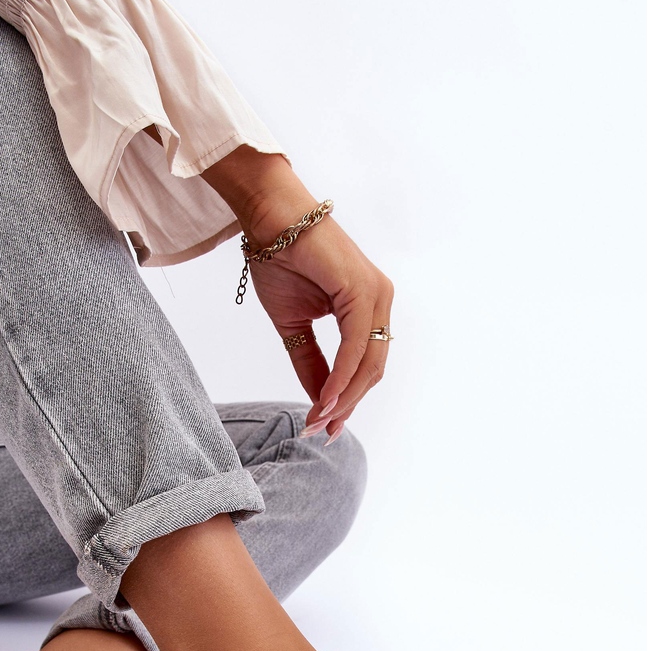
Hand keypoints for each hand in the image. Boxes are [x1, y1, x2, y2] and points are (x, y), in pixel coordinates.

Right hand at [202, 148, 393, 440]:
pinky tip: (326, 397)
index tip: (321, 426)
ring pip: (367, 362)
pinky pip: (356, 345)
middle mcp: (380, 301)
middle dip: (346, 405)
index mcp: (368, 308)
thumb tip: (320, 401)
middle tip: (319, 431)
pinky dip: (342, 376)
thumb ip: (311, 363)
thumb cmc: (280, 260)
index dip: (345, 400)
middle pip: (371, 370)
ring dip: (344, 397)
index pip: (364, 366)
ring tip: (319, 420)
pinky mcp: (363, 291)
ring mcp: (376, 295)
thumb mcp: (295, 327)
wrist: (269, 219)